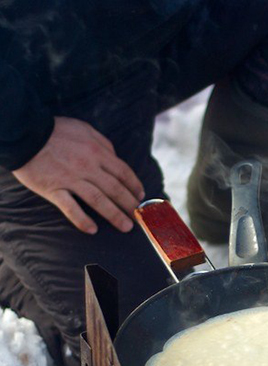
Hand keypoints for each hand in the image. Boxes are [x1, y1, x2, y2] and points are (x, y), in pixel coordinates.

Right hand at [12, 116, 143, 233]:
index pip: (123, 172)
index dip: (134, 186)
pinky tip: (92, 230)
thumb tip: (115, 156)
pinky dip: (82, 220)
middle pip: (115, 189)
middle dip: (130, 204)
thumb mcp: (84, 129)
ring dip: (114, 215)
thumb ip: (102, 143)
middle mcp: (87, 167)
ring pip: (98, 200)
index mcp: (96, 152)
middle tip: (139, 216)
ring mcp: (70, 179)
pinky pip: (70, 208)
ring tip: (126, 226)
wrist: (23, 132)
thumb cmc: (55, 130)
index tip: (141, 196)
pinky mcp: (53, 189)